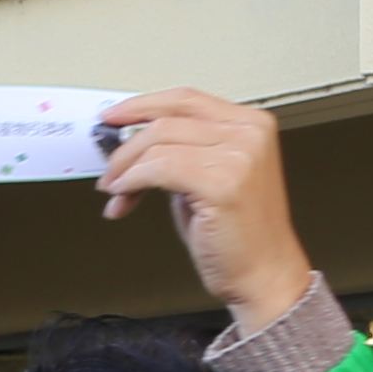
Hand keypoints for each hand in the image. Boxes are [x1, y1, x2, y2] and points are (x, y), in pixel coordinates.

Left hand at [95, 88, 313, 329]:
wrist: (263, 273)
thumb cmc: (236, 233)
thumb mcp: (209, 176)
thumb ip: (182, 151)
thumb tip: (133, 143)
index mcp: (250, 124)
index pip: (184, 99)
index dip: (141, 105)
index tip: (111, 118)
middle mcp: (249, 133)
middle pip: (166, 120)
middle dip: (126, 148)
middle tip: (109, 173)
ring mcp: (239, 156)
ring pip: (158, 143)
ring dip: (125, 170)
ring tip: (116, 194)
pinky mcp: (223, 183)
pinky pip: (158, 170)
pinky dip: (132, 184)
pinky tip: (124, 201)